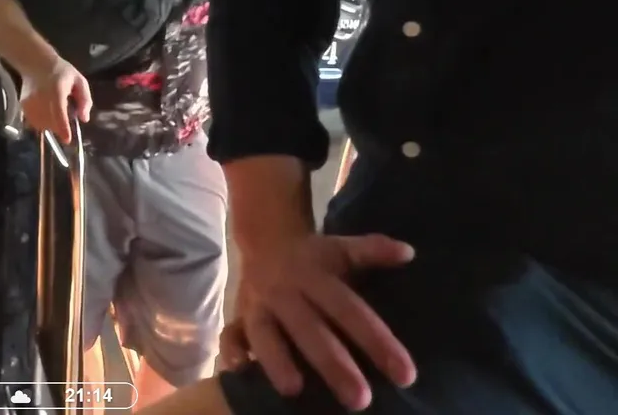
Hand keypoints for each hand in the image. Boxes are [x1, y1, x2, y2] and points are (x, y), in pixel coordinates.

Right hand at [21, 58, 92, 142]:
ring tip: (55, 114)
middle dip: (60, 127)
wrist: (37, 63)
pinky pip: (33, 122)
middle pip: (50, 122)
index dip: (63, 128)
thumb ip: (84, 100)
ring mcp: (30, 102)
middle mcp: (41, 97)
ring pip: (41, 124)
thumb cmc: (62, 72)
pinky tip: (46, 114)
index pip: (59, 112)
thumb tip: (84, 119)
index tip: (67, 139)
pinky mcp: (23, 105)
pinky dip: (41, 123)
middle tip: (65, 118)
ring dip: (51, 126)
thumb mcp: (79, 81)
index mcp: (57, 90)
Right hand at [227, 234, 417, 410]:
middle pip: (309, 329)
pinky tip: (240, 373)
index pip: (349, 309)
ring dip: (277, 361)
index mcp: (314, 276)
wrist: (265, 240)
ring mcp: (258, 305)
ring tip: (294, 392)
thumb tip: (408, 253)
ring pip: (265, 334)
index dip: (377, 340)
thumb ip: (372, 251)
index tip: (405, 375)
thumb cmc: (314, 256)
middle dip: (333, 365)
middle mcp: (285, 292)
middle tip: (360, 400)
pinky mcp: (239, 316)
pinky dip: (232, 351)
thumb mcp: (342, 248)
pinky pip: (230, 334)